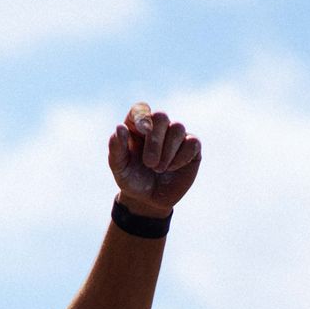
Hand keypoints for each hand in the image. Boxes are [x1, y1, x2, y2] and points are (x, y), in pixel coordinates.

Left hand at [108, 102, 201, 216]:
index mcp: (137, 126)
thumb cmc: (131, 178)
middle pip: (161, 116)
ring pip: (177, 128)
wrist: (148, 199)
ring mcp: (176, 136)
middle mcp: (158, 127)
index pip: (141, 109)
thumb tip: (120, 127)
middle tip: (149, 163)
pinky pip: (192, 142)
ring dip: (167, 151)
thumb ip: (116, 147)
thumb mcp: (119, 166)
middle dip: (155, 141)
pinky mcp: (192, 148)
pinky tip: (172, 168)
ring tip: (158, 168)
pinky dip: (181, 157)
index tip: (143, 130)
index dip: (143, 116)